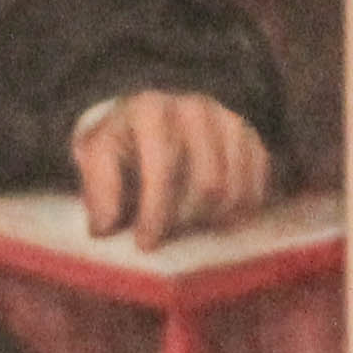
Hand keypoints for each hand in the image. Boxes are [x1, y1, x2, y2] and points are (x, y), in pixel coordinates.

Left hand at [73, 90, 273, 250]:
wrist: (147, 119)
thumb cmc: (120, 145)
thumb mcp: (96, 157)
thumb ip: (98, 189)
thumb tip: (105, 227)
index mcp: (150, 110)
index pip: (163, 168)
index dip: (155, 212)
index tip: (146, 244)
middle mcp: (194, 108)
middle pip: (209, 183)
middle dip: (189, 221)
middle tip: (170, 239)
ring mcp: (226, 119)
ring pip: (236, 186)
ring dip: (214, 219)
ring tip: (189, 230)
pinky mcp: (247, 135)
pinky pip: (256, 181)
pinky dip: (240, 209)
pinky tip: (216, 220)